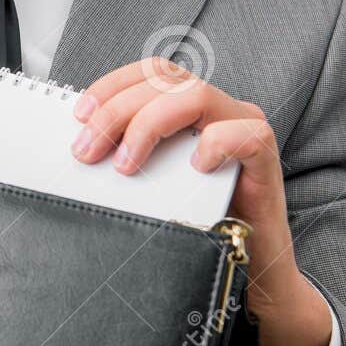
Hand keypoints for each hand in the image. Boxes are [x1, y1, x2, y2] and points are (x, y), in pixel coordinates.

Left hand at [70, 57, 332, 345]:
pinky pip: (244, 133)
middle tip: (88, 151)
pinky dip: (214, 144)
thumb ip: (129, 155)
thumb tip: (82, 147)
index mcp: (189, 108)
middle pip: (165, 81)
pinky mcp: (266, 157)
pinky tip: (195, 168)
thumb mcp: (152, 183)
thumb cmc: (197, 224)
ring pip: (196, 95)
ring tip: (126, 165)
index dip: (112, 85)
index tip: (80, 116)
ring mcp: (244, 127)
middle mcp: (218, 109)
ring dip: (149, 125)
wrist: (246, 272)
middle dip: (117, 111)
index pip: (151, 72)